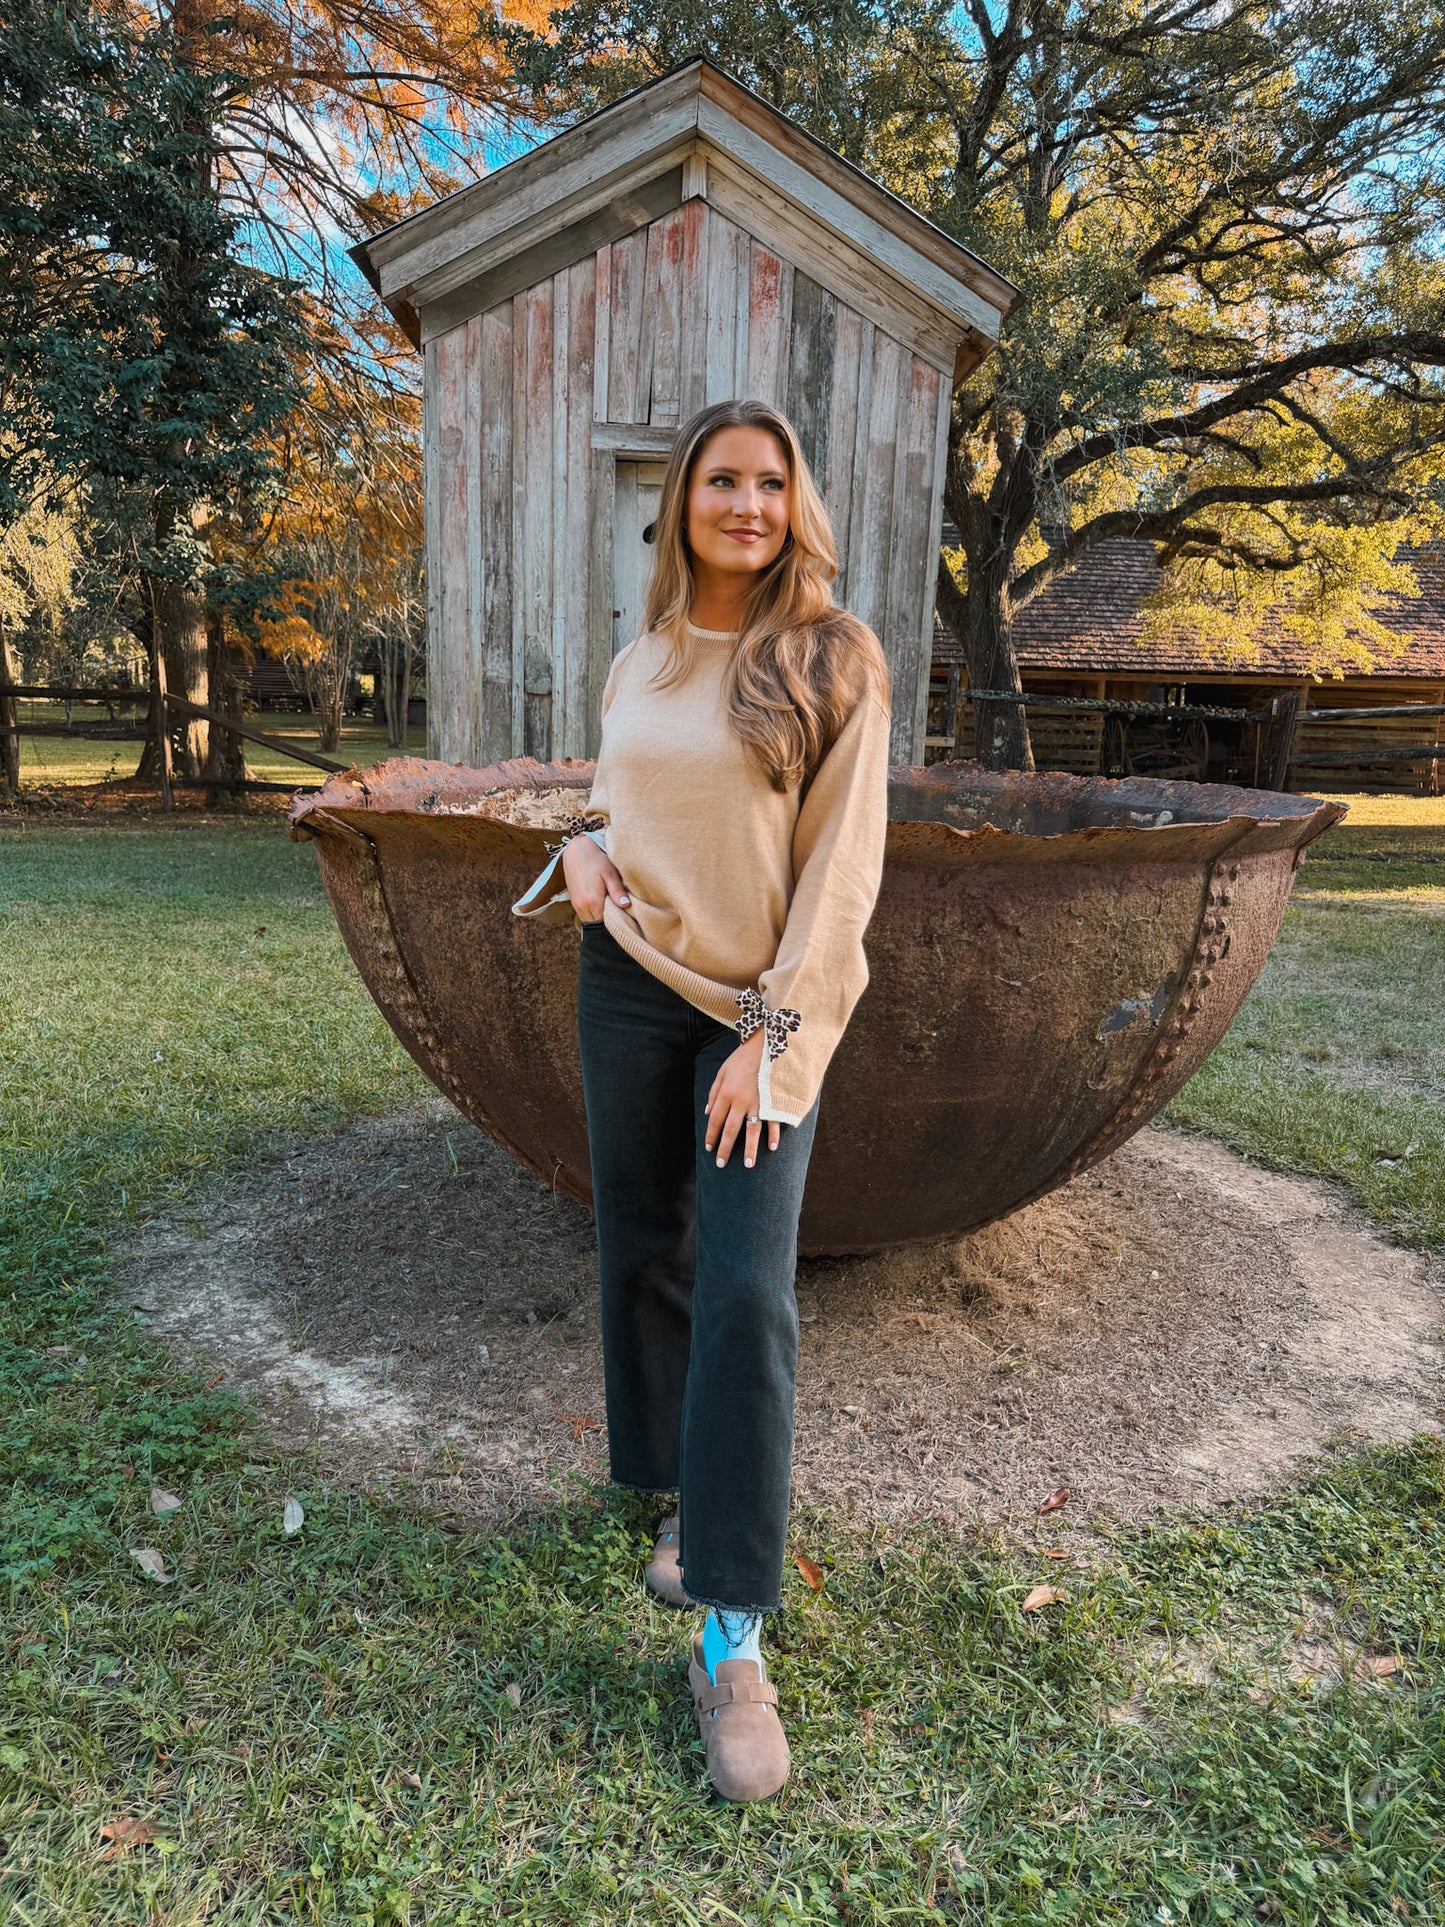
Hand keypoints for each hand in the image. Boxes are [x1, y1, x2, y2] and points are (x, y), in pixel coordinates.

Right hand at [562, 833, 629, 921]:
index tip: (627, 919)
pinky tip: (603, 905)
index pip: (606, 923)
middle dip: (609, 923)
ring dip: (601, 919)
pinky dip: (595, 914)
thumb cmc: (596, 859)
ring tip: (613, 909)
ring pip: (591, 921)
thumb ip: (617, 890)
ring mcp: (576, 905)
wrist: (577, 850)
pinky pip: (585, 916)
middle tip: (622, 915)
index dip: (617, 923)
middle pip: (598, 925)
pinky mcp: (574, 902)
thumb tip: (626, 905)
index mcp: (592, 901)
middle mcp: (582, 906)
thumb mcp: (610, 873)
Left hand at [704, 1030, 781, 1169]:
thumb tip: (707, 1113)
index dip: (711, 1136)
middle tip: (721, 1164)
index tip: (709, 1148)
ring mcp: (759, 1102)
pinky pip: (773, 1121)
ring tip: (747, 1164)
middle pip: (731, 1130)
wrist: (766, 1044)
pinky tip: (771, 1147)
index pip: (715, 1121)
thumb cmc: (742, 1057)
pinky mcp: (773, 1100)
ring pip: (752, 1130)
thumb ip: (714, 1093)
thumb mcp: (722, 1071)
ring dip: (749, 1149)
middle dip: (725, 1148)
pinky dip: (773, 1134)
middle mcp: (741, 1101)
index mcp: (726, 1093)